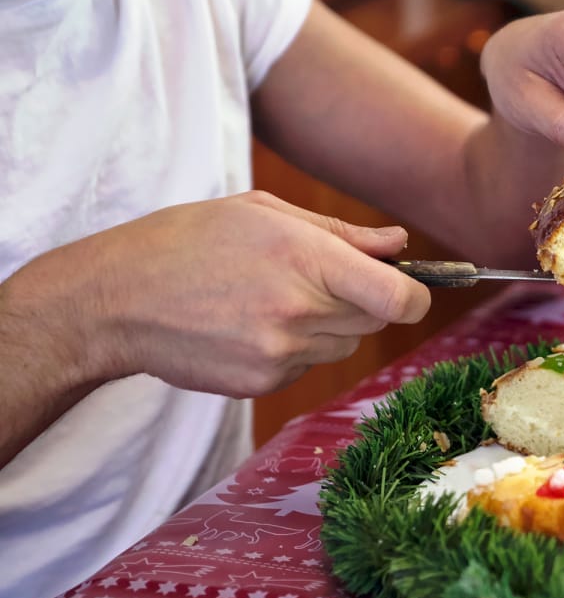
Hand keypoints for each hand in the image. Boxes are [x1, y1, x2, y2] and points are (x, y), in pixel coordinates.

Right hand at [73, 191, 430, 396]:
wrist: (114, 301)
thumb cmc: (187, 242)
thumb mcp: (262, 214)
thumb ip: (341, 232)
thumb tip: (398, 245)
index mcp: (307, 258)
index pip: (400, 299)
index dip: (415, 295)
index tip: (406, 287)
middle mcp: (299, 311)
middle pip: (377, 321)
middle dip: (365, 302)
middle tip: (318, 280)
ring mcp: (281, 353)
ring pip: (344, 345)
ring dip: (327, 326)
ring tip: (272, 299)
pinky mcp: (262, 383)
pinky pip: (306, 366)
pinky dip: (293, 349)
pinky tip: (249, 325)